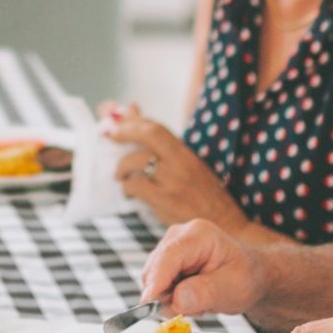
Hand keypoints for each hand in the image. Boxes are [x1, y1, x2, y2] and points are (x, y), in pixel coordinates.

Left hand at [101, 102, 244, 230]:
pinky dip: (127, 187)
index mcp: (186, 154)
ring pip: (137, 162)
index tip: (115, 121)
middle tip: (108, 136)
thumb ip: (160, 142)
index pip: (157, 128)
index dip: (132, 121)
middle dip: (123, 131)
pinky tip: (128, 191)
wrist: (224, 225)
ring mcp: (173, 182)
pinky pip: (136, 185)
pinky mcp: (165, 201)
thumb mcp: (187, 165)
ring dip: (121, 167)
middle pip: (148, 135)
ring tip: (120, 175)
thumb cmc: (203, 194)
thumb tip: (132, 108)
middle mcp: (180, 164)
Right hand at [139, 218, 260, 316]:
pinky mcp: (166, 262)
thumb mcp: (235, 287)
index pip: (169, 256)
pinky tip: (192, 298)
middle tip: (197, 309)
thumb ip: (207, 292)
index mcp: (199, 235)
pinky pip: (156, 286)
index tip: (148, 303)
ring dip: (171, 299)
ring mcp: (170, 248)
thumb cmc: (247, 276)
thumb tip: (177, 300)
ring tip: (200, 301)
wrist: (251, 276)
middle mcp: (179, 236)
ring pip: (153, 280)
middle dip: (168, 295)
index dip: (157, 280)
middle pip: (155, 269)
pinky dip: (171, 298)